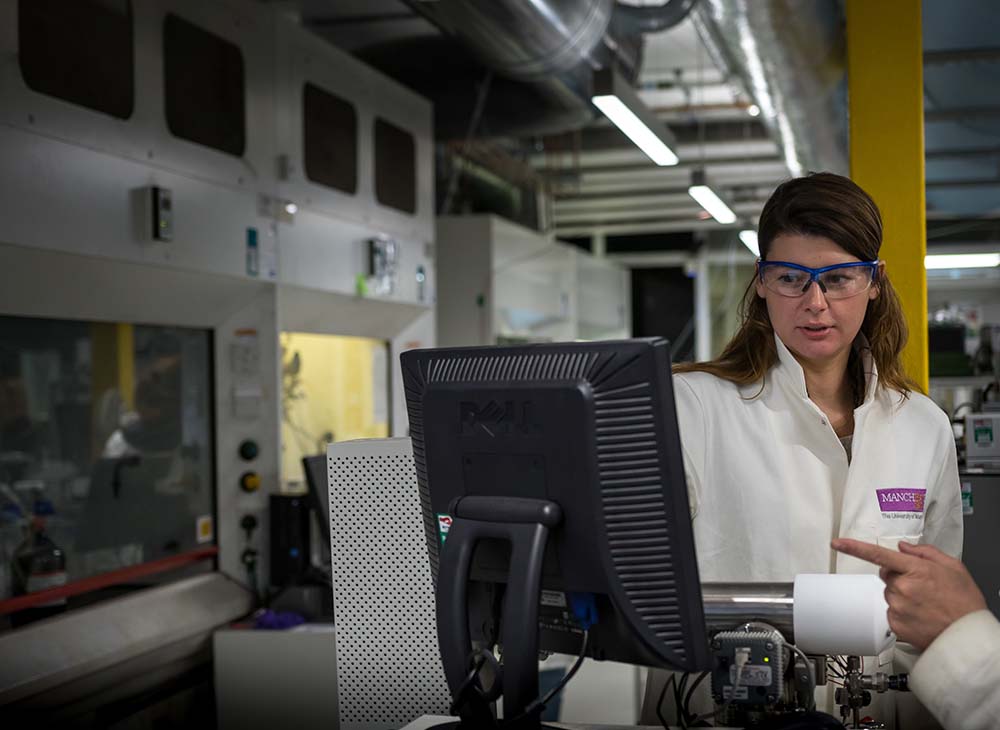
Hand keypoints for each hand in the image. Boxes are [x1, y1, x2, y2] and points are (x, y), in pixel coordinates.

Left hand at [831, 538, 986, 650]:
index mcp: (915, 570)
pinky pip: (891, 612)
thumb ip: (925, 552)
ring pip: (890, 594)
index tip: (837, 542)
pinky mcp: (895, 625)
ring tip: (925, 605)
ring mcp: (897, 607)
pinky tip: (920, 616)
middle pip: (887, 575)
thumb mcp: (953, 567)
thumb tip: (904, 547)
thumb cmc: (964, 603)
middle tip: (923, 588)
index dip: (854, 548)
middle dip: (900, 577)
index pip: (878, 555)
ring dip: (902, 596)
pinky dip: (902, 613)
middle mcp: (903, 588)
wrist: (967, 637)